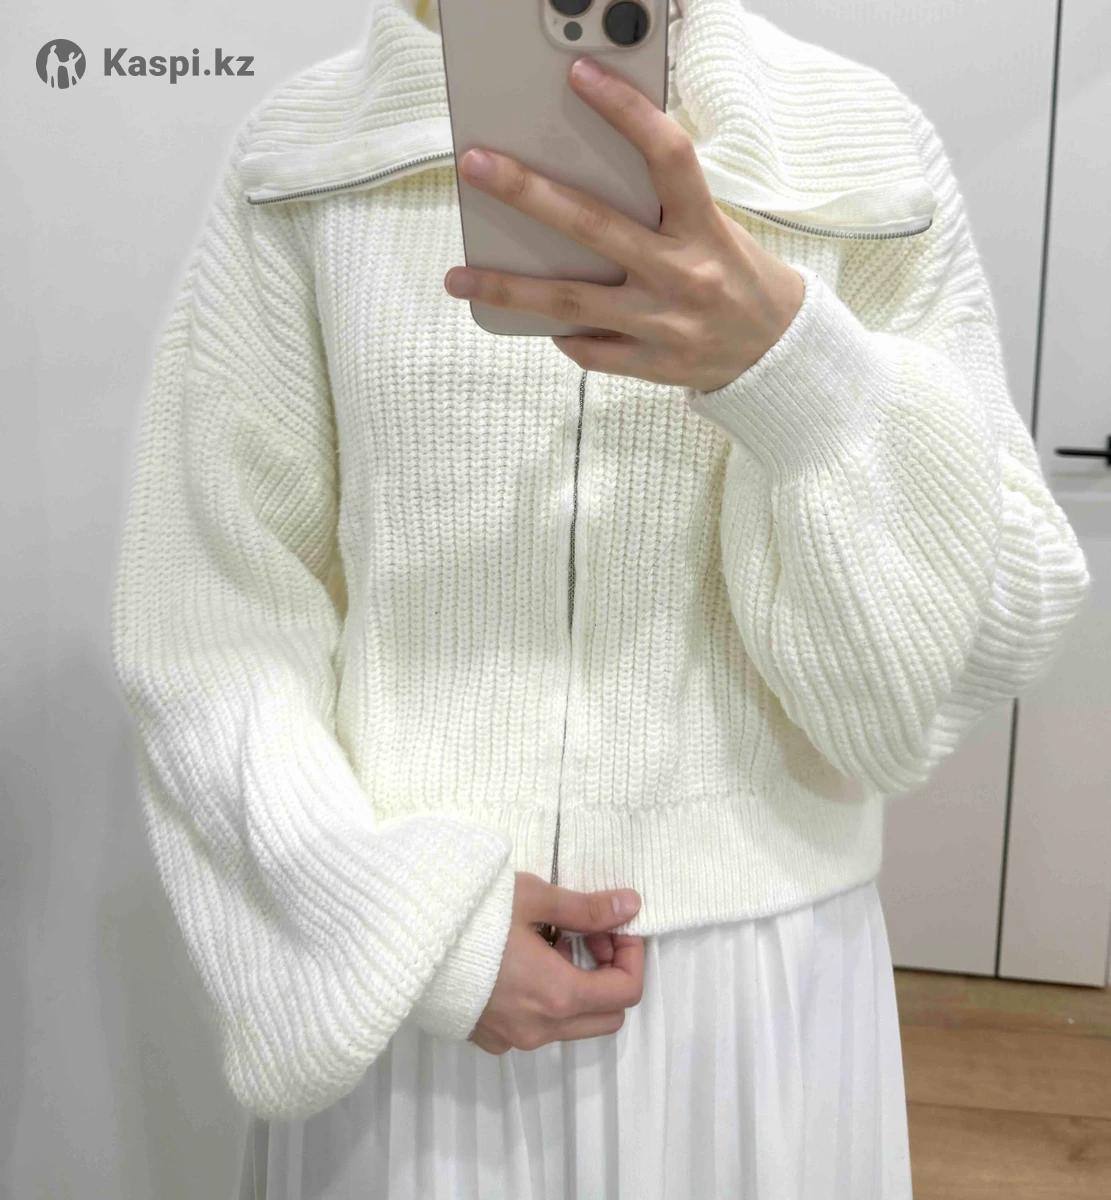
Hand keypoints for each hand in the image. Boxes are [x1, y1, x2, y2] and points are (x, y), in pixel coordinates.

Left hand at [443, 53, 805, 393]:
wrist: (778, 352)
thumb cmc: (737, 277)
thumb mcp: (713, 230)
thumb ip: (660, 211)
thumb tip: (580, 185)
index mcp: (704, 228)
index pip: (668, 157)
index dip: (625, 112)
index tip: (580, 75)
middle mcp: (682, 274)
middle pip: (594, 227)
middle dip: (528, 193)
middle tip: (476, 166)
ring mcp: (663, 324)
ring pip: (571, 301)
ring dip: (508, 288)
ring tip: (458, 276)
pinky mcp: (652, 365)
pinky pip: (590, 350)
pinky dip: (562, 334)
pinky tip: (542, 322)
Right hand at [467, 870, 644, 1053]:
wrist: (403, 939)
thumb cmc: (471, 913)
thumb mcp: (533, 898)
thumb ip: (586, 908)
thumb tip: (632, 905)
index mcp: (558, 995)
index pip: (627, 992)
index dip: (632, 955)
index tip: (612, 924)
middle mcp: (540, 1030)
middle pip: (607, 1017)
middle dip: (609, 974)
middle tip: (585, 934)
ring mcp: (511, 1039)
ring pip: (571, 1025)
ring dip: (578, 986)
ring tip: (549, 942)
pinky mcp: (488, 1038)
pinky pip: (536, 1028)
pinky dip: (546, 1000)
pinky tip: (520, 962)